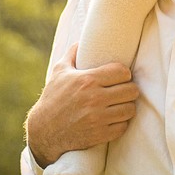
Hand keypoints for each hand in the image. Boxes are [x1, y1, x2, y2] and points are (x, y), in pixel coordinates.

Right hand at [26, 44, 139, 166]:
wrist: (43, 130)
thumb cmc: (53, 98)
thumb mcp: (59, 71)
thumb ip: (73, 53)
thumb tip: (82, 39)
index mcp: (87, 80)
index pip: (122, 72)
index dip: (124, 73)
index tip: (120, 76)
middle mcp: (95, 99)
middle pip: (131, 90)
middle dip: (129, 89)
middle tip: (123, 90)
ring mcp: (98, 118)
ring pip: (130, 109)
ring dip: (127, 106)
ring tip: (121, 104)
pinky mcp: (99, 134)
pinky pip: (123, 127)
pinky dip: (121, 123)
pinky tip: (114, 118)